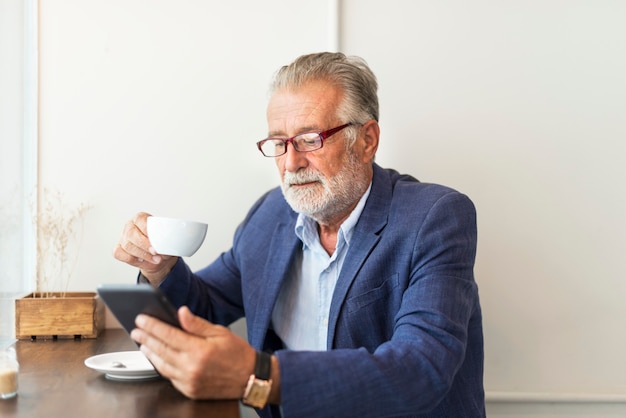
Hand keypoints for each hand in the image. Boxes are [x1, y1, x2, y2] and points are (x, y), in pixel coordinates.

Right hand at [112, 212, 176, 283]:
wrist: (159, 258)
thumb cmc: (162, 245)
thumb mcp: (168, 240)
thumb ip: (167, 240)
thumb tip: (166, 245)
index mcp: (141, 218)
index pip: (140, 220)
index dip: (147, 230)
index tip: (156, 240)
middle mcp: (130, 226)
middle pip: (132, 234)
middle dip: (145, 245)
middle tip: (156, 252)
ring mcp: (123, 238)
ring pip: (128, 246)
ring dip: (143, 255)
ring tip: (156, 259)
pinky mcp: (119, 250)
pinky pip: (120, 254)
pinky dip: (132, 260)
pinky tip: (142, 261)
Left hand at [131, 306, 256, 399]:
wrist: (250, 378)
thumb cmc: (238, 354)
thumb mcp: (220, 332)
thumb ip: (197, 324)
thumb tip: (181, 312)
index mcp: (199, 350)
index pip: (168, 335)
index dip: (153, 326)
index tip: (142, 319)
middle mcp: (191, 367)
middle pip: (161, 350)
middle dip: (146, 338)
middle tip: (136, 329)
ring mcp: (189, 381)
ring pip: (161, 365)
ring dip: (149, 353)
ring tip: (142, 343)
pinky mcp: (189, 391)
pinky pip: (169, 377)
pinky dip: (161, 366)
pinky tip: (157, 359)